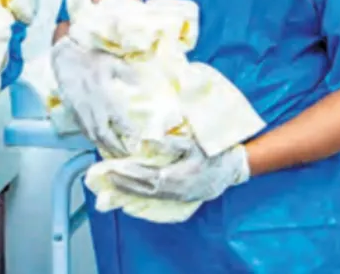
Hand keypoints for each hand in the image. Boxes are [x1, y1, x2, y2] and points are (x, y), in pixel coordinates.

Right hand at [50, 36, 139, 156]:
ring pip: (92, 134)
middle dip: (115, 146)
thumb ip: (126, 73)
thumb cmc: (90, 59)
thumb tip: (139, 82)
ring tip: (114, 154)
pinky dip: (92, 138)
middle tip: (127, 155)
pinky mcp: (72, 111)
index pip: (118, 118)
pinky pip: (82, 129)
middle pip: (104, 133)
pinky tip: (98, 142)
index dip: (128, 130)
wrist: (65, 59)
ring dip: (103, 146)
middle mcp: (92, 107)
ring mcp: (81, 111)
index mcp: (104, 95)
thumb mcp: (111, 62)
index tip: (137, 138)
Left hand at [108, 143, 249, 202]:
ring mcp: (178, 196)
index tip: (113, 168)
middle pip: (143, 189)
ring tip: (112, 185)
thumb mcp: (194, 143)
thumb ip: (171, 142)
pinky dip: (142, 196)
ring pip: (149, 196)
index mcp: (176, 177)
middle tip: (105, 177)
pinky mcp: (181, 198)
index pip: (146, 176)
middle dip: (123, 183)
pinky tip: (132, 195)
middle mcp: (175, 190)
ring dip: (130, 191)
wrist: (233, 168)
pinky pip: (157, 199)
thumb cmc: (213, 152)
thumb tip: (150, 140)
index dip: (128, 173)